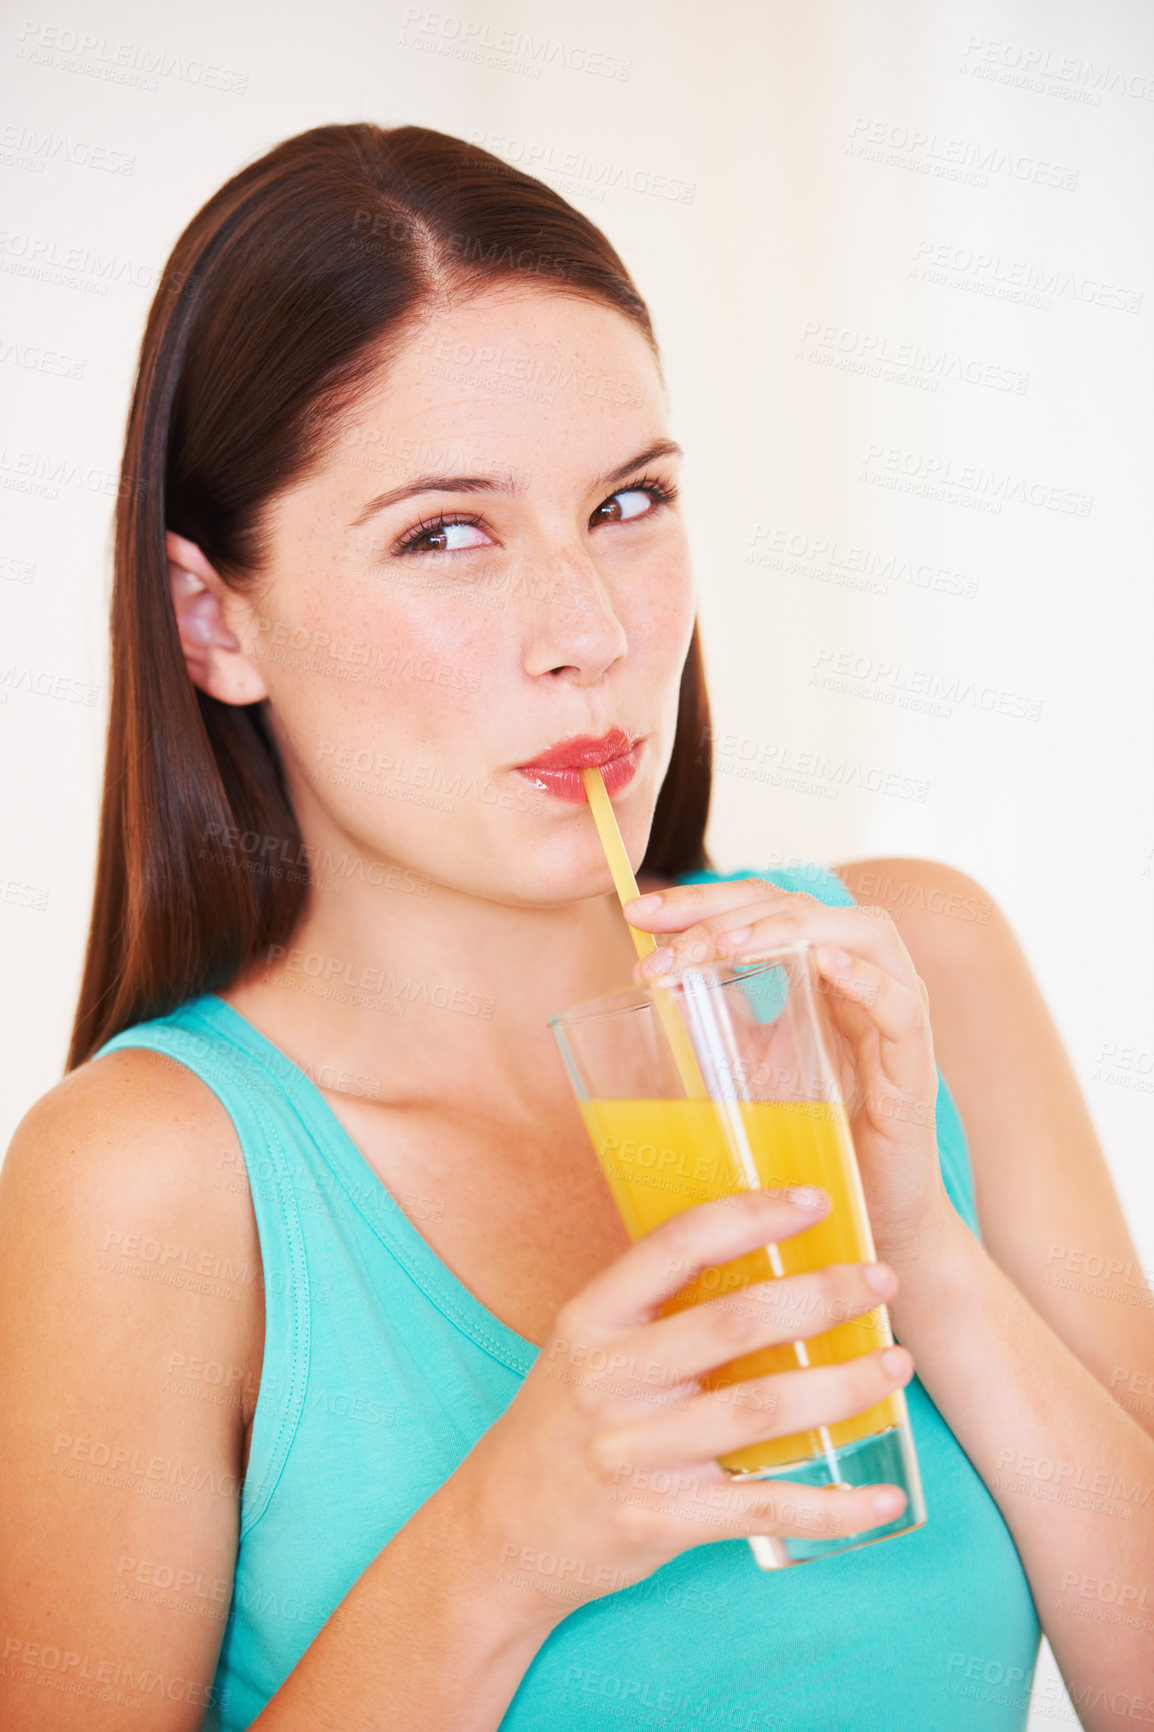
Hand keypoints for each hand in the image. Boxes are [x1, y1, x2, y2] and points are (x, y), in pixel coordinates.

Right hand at [457, 1189, 913, 1630]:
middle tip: (881, 1279)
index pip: (677, 1245)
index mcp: (592, 1318)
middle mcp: (609, 1379)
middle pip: (732, 1324)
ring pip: (758, 1411)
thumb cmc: (563, 1422)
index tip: (817, 1201)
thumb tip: (764, 1255)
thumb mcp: (586, 1345)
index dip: (752, 1216)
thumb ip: (655, 1307)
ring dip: (840, 1387)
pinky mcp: (659, 1520)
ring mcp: (632, 1453)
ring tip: (895, 1365)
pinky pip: (761, 1507)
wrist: (503, 1533)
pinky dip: (831, 1506)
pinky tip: (883, 1496)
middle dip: (819, 1296)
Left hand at [621, 877, 954, 1272]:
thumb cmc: (815, 1145)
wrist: (871, 1225)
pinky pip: (903, 1007)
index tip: (638, 913)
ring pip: (864, 934)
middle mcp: (862, 985)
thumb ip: (720, 1025)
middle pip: (806, 906)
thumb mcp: (753, 1072)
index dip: (703, 900)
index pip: (765, 907)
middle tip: (667, 939)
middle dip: (729, 911)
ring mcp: (894, 1023)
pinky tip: (825, 965)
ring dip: (793, 930)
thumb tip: (656, 983)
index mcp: (821, 978)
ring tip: (730, 946)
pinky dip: (867, 980)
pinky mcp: (915, 1071)